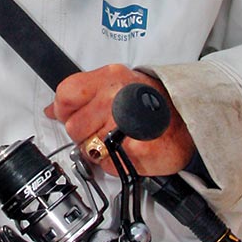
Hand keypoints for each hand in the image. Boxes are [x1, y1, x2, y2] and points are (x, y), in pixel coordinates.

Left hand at [43, 64, 195, 176]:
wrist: (188, 122)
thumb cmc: (152, 106)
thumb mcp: (116, 86)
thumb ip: (83, 95)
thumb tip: (53, 110)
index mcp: (111, 77)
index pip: (66, 94)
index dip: (65, 111)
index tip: (74, 116)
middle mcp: (118, 97)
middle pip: (74, 127)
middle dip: (85, 135)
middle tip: (106, 130)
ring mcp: (128, 124)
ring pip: (88, 148)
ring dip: (100, 151)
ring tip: (120, 140)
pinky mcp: (138, 150)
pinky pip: (107, 164)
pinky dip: (115, 163)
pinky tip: (129, 150)